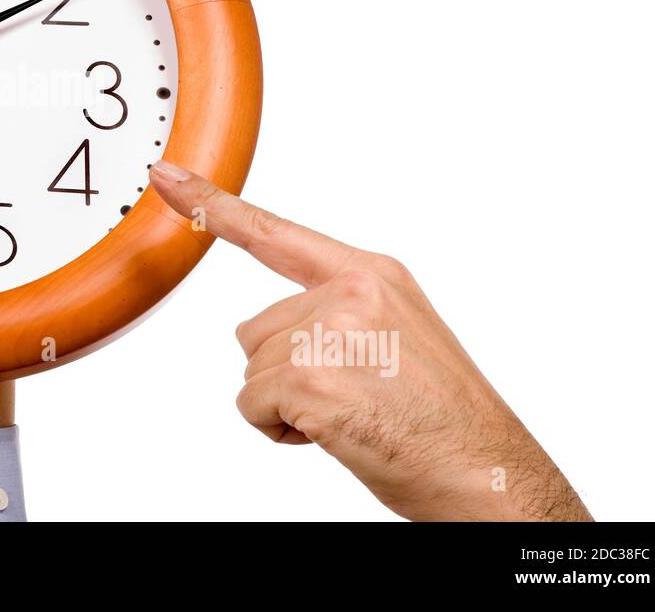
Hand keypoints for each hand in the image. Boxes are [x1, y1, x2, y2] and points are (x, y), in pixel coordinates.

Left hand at [149, 160, 591, 521]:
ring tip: (354, 417)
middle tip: (355, 399)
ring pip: (254, 371)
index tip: (166, 177)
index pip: (276, 233)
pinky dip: (280, 431)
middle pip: (256, 329)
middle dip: (287, 372)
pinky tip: (337, 434)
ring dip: (288, 406)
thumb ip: (340, 314)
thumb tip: (274, 331)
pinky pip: (252, 405)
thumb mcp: (402, 337)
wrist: (489, 476)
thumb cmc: (446, 421)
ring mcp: (330, 333)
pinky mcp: (312, 379)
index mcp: (373, 275)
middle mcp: (349, 293)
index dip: (212, 205)